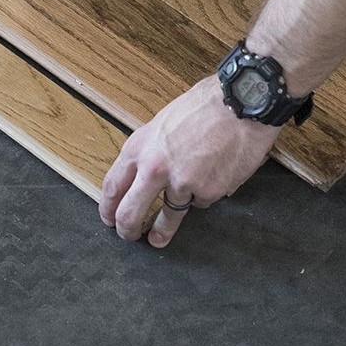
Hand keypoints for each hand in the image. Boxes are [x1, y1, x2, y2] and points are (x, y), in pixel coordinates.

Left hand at [99, 76, 279, 248]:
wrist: (237, 105)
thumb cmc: (203, 107)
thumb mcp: (162, 122)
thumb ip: (151, 149)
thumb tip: (143, 171)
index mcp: (139, 147)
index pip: (112, 185)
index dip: (107, 207)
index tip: (108, 217)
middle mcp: (155, 168)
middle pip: (129, 212)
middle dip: (125, 229)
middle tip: (127, 236)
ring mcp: (181, 183)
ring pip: (166, 218)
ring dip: (159, 233)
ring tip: (156, 240)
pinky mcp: (207, 193)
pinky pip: (200, 202)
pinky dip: (202, 196)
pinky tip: (210, 179)